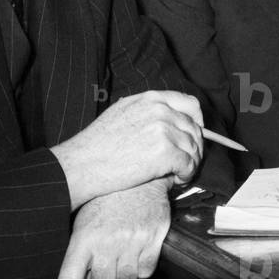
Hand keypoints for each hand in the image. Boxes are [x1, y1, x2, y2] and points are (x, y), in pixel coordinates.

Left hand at [50, 180, 169, 278]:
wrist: (141, 175)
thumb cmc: (108, 200)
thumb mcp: (85, 225)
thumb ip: (81, 257)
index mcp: (84, 238)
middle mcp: (108, 241)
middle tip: (104, 275)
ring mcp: (133, 239)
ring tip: (121, 259)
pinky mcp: (155, 236)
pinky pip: (146, 271)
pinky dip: (141, 270)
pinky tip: (137, 254)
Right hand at [51, 90, 202, 208]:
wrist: (81, 165)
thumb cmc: (96, 144)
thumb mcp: (122, 112)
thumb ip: (147, 110)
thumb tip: (166, 117)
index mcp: (151, 99)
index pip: (190, 104)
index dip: (198, 120)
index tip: (196, 133)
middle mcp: (161, 111)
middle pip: (194, 127)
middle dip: (195, 146)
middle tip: (189, 160)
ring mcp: (164, 130)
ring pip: (193, 147)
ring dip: (192, 162)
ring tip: (182, 172)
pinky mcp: (165, 153)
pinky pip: (188, 163)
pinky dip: (187, 173)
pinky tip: (178, 179)